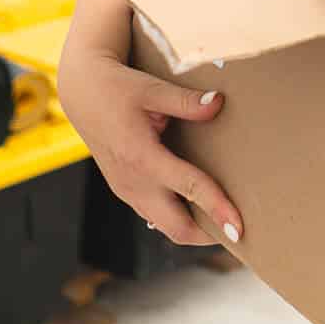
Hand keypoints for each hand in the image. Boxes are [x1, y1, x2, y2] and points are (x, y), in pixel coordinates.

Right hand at [58, 0, 241, 246]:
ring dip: (195, 229)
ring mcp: (127, 190)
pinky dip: (179, 218)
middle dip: (210, 235)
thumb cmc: (118, 88)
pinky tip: (199, 209)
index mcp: (142, 157)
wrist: (82, 93)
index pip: (189, 189)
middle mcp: (133, 182)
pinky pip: (155, 216)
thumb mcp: (152, 89)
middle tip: (243, 232)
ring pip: (166, 227)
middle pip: (178, 228)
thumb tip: (218, 103)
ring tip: (226, 224)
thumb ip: (186, 101)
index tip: (240, 229)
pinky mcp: (125, 190)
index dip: (217, 209)